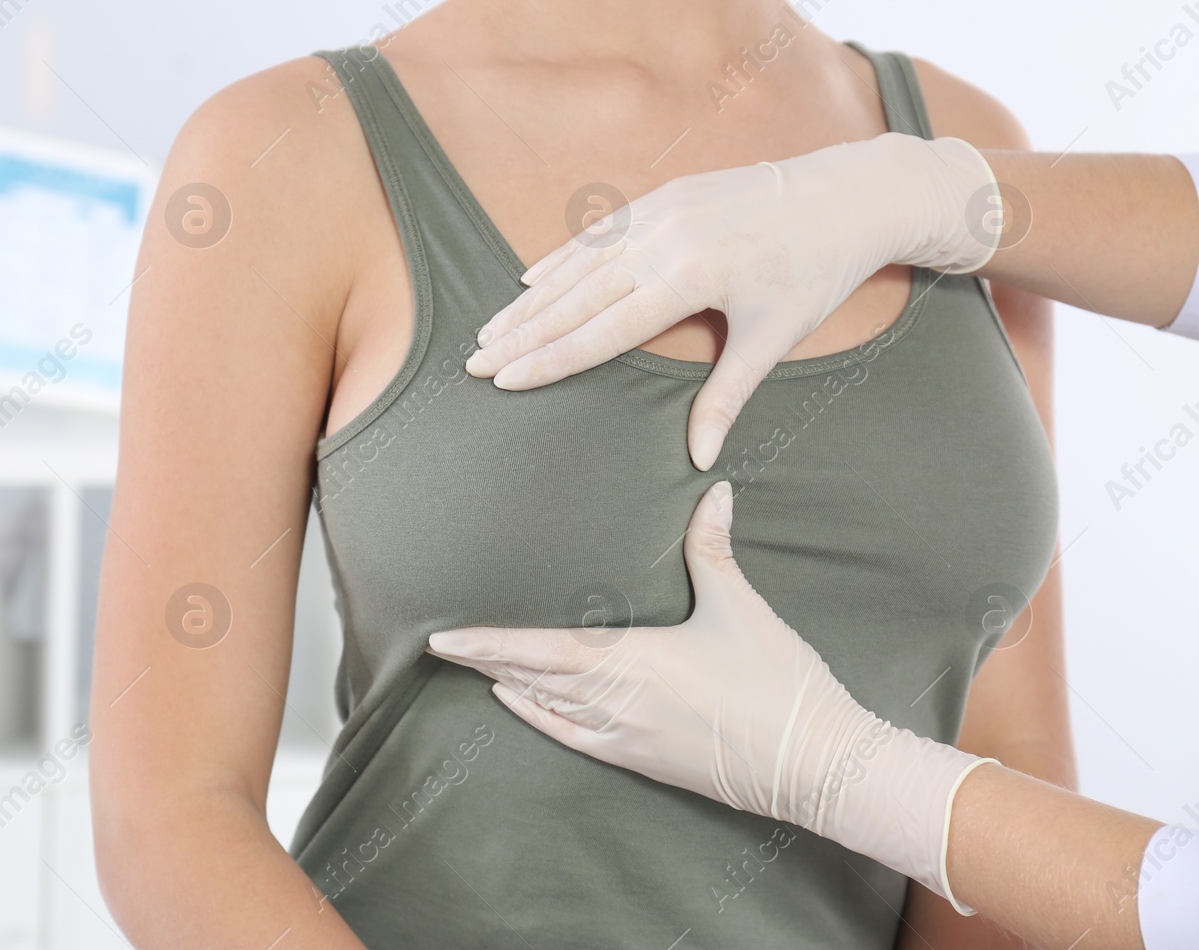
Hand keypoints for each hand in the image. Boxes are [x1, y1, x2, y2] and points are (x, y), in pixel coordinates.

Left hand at [426, 482, 993, 912]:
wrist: (816, 764)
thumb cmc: (779, 684)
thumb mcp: (741, 605)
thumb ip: (713, 548)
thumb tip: (713, 491)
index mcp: (635, 660)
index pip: (541, 650)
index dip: (488, 643)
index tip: (444, 636)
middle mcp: (618, 701)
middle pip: (532, 678)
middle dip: (482, 660)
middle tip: (438, 646)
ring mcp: (627, 735)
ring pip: (548, 707)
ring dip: (506, 685)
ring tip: (469, 665)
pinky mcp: (642, 760)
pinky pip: (574, 739)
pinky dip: (539, 719)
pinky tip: (516, 704)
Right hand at [465, 133, 1001, 469]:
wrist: (848, 193)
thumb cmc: (816, 271)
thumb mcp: (773, 337)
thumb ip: (726, 396)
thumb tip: (699, 458)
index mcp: (689, 277)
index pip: (601, 330)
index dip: (549, 359)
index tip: (506, 380)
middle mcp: (663, 240)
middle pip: (574, 298)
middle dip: (521, 334)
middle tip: (474, 363)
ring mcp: (660, 212)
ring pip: (578, 264)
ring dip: (530, 300)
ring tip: (490, 330)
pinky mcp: (665, 195)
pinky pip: (598, 233)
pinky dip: (561, 258)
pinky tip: (530, 279)